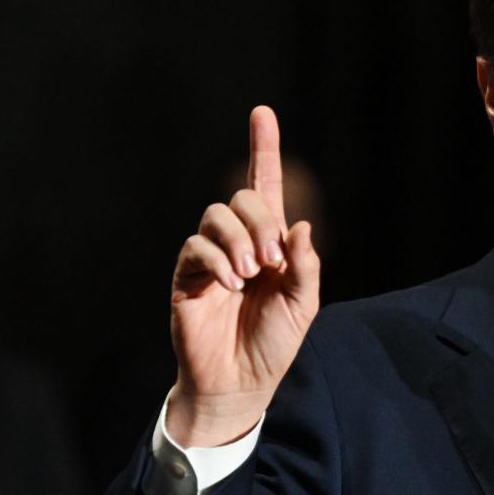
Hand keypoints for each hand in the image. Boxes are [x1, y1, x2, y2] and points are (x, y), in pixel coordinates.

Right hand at [166, 106, 320, 446]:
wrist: (240, 381)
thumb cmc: (274, 342)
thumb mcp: (304, 305)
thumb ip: (306, 266)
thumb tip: (302, 226)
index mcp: (272, 243)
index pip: (266, 186)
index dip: (264, 149)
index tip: (263, 113)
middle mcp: (240, 242)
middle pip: (241, 197)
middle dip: (261, 222)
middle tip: (272, 262)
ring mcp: (211, 257)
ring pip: (215, 216)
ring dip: (239, 240)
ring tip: (251, 276)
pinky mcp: (187, 275)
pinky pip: (194, 246)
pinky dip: (216, 260)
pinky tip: (230, 284)